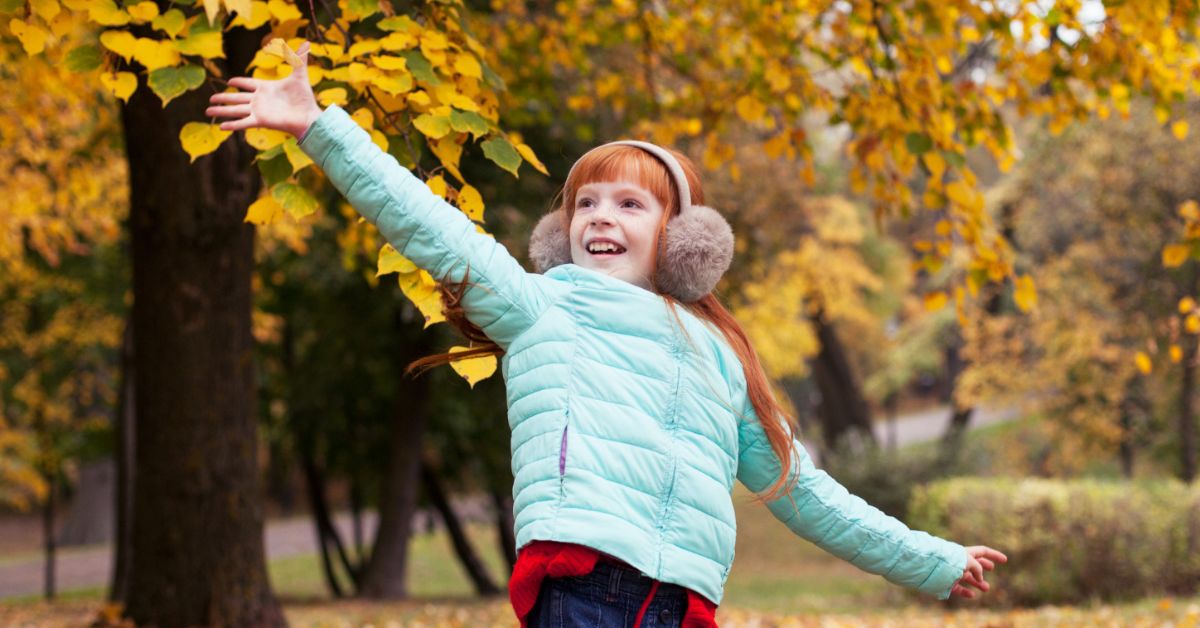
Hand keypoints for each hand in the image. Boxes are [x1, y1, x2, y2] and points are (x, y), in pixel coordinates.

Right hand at [206, 41, 323, 138]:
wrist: (308, 116)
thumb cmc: (304, 98)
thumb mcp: (299, 75)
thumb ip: (299, 59)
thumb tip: (306, 42)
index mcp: (266, 88)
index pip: (249, 83)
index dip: (240, 82)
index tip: (230, 81)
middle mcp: (259, 100)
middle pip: (237, 97)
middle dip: (223, 97)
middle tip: (210, 98)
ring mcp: (258, 111)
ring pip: (235, 109)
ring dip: (222, 110)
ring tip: (208, 111)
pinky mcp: (260, 121)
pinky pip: (243, 122)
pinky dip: (232, 124)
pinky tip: (221, 126)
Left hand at [949, 545, 1006, 598]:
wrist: (932, 567)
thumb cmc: (951, 560)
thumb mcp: (969, 561)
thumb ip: (978, 568)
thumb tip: (980, 578)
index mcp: (965, 553)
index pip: (982, 552)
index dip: (994, 555)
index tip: (1005, 560)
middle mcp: (960, 562)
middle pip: (974, 563)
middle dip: (983, 566)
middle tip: (991, 568)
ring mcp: (953, 572)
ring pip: (968, 577)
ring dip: (978, 582)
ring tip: (986, 588)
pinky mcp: (948, 583)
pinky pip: (958, 588)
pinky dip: (965, 592)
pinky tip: (972, 595)